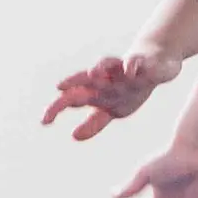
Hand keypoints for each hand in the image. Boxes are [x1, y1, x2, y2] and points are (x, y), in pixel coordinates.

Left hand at [41, 46, 182, 140]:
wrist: (153, 61)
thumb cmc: (126, 87)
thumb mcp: (112, 109)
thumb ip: (94, 122)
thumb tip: (74, 136)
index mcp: (95, 91)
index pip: (72, 99)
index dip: (57, 109)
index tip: (44, 122)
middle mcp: (104, 78)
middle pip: (85, 80)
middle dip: (72, 83)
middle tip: (59, 88)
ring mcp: (121, 69)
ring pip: (107, 66)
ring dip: (100, 68)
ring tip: (92, 73)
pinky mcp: (140, 62)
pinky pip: (135, 62)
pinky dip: (132, 66)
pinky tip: (130, 71)